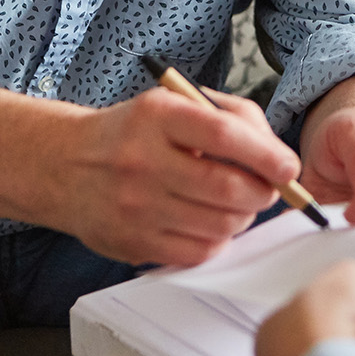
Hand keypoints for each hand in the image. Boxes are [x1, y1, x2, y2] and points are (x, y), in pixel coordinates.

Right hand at [64, 87, 301, 266]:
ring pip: (219, 225)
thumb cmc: (134, 133)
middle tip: (267, 189)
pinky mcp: (132, 242)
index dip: (266, 155)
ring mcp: (135, 205)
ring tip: (234, 203)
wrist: (66, 165)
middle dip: (262, 193)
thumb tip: (276, 158)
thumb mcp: (175, 104)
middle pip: (227, 188)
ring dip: (242, 217)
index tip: (288, 168)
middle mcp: (142, 160)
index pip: (224, 136)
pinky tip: (207, 221)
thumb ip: (232, 119)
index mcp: (158, 116)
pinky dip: (217, 240)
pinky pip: (198, 252)